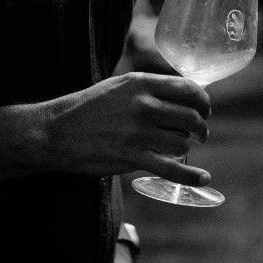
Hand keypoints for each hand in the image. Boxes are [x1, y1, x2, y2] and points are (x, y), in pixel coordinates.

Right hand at [40, 72, 210, 185]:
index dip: (203, 101)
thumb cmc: (88, 108)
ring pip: (182, 142)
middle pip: (190, 116)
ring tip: (183, 148)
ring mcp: (139, 132)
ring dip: (188, 147)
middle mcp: (144, 105)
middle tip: (200, 133)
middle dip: (200, 127)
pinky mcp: (132, 157)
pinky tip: (203, 178)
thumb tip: (178, 95)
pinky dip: (191, 176)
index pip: (188, 88)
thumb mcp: (120, 86)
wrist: (57, 131)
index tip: (204, 109)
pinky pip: (171, 168)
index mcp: (142, 83)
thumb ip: (148, 89)